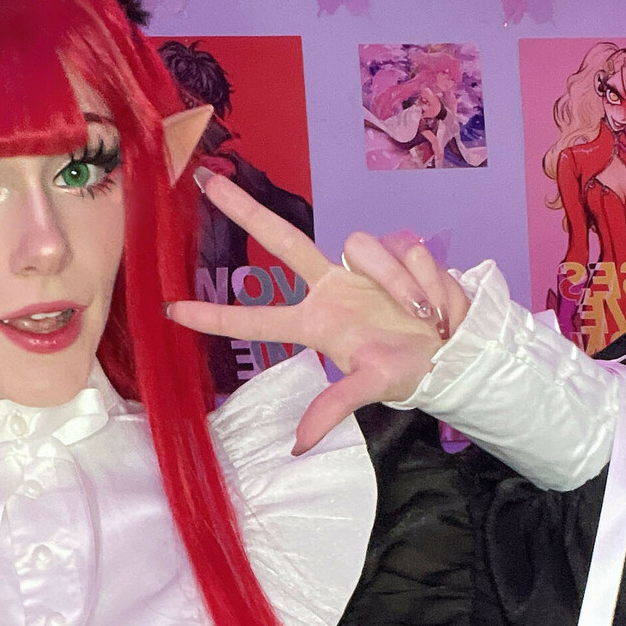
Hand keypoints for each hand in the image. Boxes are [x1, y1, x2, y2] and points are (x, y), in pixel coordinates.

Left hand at [165, 170, 470, 454]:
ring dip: (399, 283)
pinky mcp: (394, 249)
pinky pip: (405, 249)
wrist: (454, 350)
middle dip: (244, 209)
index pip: (254, 319)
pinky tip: (435, 304)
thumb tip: (299, 445)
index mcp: (313, 323)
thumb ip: (333, 407)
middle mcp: (328, 286)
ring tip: (423, 316)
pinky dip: (423, 280)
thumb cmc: (404, 372)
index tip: (170, 310)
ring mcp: (359, 265)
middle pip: (281, 239)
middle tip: (207, 180)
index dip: (214, 316)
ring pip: (364, 248)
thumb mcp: (369, 388)